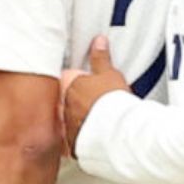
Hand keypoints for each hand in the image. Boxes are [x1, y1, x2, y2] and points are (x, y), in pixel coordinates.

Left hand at [62, 36, 128, 155]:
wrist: (120, 131)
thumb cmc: (114, 102)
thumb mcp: (110, 74)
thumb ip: (101, 58)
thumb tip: (99, 42)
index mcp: (69, 84)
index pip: (68, 78)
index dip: (80, 81)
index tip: (88, 83)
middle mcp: (64, 103)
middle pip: (66, 99)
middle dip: (78, 100)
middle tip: (95, 102)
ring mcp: (67, 123)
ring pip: (69, 118)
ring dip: (80, 118)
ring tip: (98, 120)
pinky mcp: (73, 142)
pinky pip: (74, 138)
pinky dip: (82, 137)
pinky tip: (94, 137)